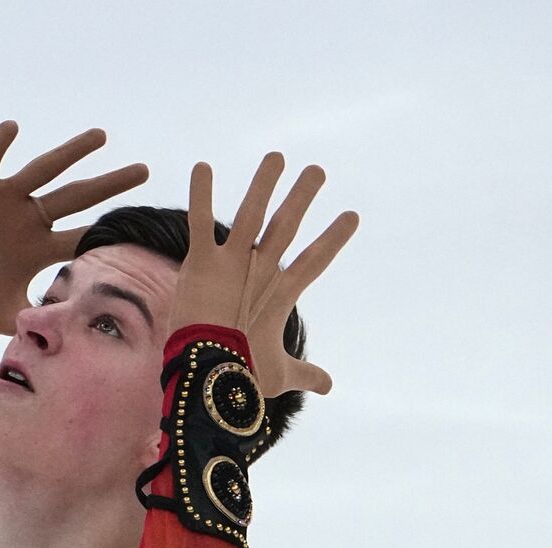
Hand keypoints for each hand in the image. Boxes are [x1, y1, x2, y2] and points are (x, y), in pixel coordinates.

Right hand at [0, 120, 148, 334]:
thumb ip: (28, 322)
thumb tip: (55, 342)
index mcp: (36, 247)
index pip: (80, 238)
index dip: (107, 236)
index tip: (140, 229)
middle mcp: (27, 219)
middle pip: (77, 198)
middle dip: (110, 185)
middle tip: (145, 171)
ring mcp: (3, 201)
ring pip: (43, 172)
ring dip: (71, 154)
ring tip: (101, 136)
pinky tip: (12, 128)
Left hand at [168, 152, 358, 397]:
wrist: (209, 372)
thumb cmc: (244, 375)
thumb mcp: (280, 374)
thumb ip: (305, 374)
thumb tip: (328, 386)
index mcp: (283, 292)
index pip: (315, 260)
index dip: (333, 238)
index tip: (352, 215)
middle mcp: (261, 270)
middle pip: (287, 226)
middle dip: (302, 197)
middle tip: (317, 170)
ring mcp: (232, 263)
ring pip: (250, 214)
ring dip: (263, 184)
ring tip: (276, 157)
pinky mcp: (201, 262)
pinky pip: (199, 221)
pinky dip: (201, 193)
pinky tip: (202, 166)